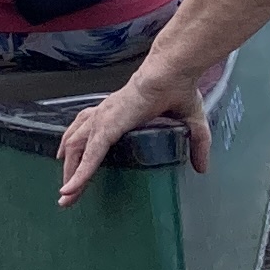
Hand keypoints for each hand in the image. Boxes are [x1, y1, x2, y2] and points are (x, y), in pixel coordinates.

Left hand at [54, 60, 211, 202]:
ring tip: (66, 198)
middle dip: (69, 168)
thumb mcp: (190, 122)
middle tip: (66, 192)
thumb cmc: (178, 87)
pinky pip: (90, 155)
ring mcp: (103, 120)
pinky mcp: (108, 126)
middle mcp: (104, 115)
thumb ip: (196, 145)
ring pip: (76, 151)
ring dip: (70, 175)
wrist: (173, 71)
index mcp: (118, 112)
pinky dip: (80, 173)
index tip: (76, 168)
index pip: (91, 132)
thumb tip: (202, 169)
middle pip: (76, 143)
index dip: (82, 150)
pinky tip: (73, 189)